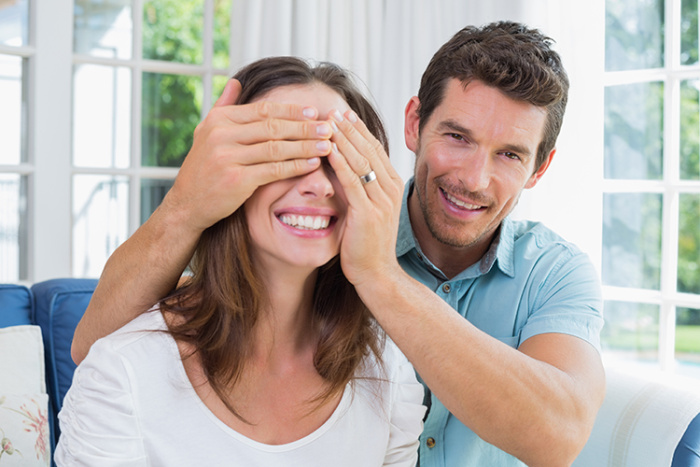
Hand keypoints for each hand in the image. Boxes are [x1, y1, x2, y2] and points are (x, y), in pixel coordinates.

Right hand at [162, 79, 334, 233]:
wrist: (187, 204)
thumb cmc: (202, 168)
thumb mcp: (205, 132)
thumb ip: (223, 106)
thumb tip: (236, 82)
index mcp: (219, 120)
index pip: (263, 111)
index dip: (291, 111)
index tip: (313, 112)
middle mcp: (221, 135)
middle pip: (273, 127)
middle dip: (304, 127)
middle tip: (328, 127)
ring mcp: (228, 157)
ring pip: (277, 148)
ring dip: (305, 146)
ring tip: (326, 145)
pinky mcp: (236, 180)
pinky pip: (274, 170)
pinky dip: (296, 166)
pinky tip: (312, 164)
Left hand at [327, 109, 404, 286]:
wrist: (377, 273)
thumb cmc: (367, 243)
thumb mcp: (369, 209)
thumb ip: (363, 187)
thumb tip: (347, 167)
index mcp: (392, 185)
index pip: (374, 149)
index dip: (358, 130)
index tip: (342, 113)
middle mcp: (390, 189)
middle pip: (368, 149)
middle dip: (349, 128)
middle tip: (331, 110)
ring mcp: (381, 201)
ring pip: (360, 161)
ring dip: (342, 139)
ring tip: (326, 122)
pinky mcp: (368, 213)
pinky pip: (352, 181)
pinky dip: (339, 162)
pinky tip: (327, 148)